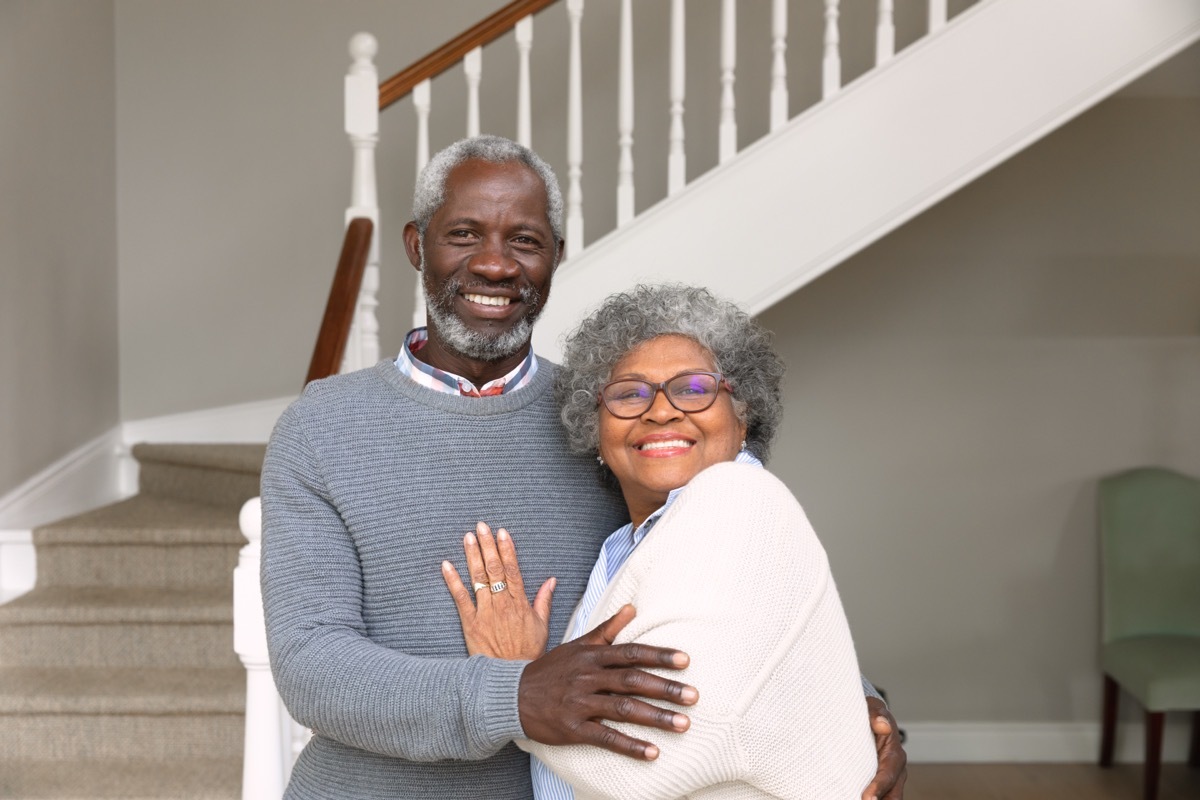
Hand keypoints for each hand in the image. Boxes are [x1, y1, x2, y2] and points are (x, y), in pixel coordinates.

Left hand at [441, 522, 554, 659]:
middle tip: (481, 527)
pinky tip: (447, 565)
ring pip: (478, 579)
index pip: (513, 570)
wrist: (510, 678)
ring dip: (472, 556)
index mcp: (520, 604)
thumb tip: (551, 581)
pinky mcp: (470, 624)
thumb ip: (544, 601)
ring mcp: (485, 613)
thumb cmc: (527, 653)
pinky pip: (461, 599)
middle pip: (495, 569)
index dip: (507, 550)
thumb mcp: (542, 626)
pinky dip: (453, 581)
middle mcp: (502, 605)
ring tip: (468, 537)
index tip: (502, 533)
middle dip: (488, 546)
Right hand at [518, 604, 696, 760]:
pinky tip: (653, 752)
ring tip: (683, 724)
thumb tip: (632, 607)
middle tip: (694, 696)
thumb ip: (607, 629)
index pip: (631, 653)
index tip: (685, 660)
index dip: (659, 655)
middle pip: (632, 681)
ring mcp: (580, 703)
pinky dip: (630, 745)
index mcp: (592, 655)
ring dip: (655, 717)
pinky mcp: (573, 728)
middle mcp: (588, 677)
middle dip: (665, 688)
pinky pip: (605, 737)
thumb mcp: (577, 644)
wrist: (511, 696)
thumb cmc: (551, 669)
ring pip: (623, 710)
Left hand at [862, 696, 907, 799]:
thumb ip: (875, 715)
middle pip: (892, 794)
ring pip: (887, 798)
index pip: (888, 774)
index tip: (867, 798)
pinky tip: (851, 797)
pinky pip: (878, 797)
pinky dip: (868, 798)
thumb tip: (882, 725)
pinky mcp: (878, 784)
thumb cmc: (871, 715)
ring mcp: (888, 780)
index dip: (879, 787)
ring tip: (852, 799)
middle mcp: (895, 771)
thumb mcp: (872, 708)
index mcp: (895, 755)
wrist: (871, 719)